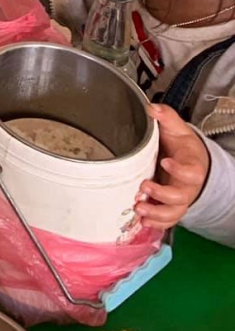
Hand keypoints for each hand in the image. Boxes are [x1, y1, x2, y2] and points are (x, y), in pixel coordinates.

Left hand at [136, 105, 210, 229]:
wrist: (190, 161)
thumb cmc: (182, 145)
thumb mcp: (177, 129)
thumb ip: (166, 117)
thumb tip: (151, 107)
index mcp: (192, 166)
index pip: (191, 173)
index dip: (179, 170)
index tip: (165, 162)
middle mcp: (187, 187)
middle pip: (180, 197)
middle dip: (162, 195)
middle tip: (143, 187)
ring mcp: (180, 199)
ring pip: (173, 213)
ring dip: (156, 214)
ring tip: (139, 210)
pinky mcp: (171, 207)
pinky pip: (167, 220)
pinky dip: (156, 224)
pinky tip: (142, 222)